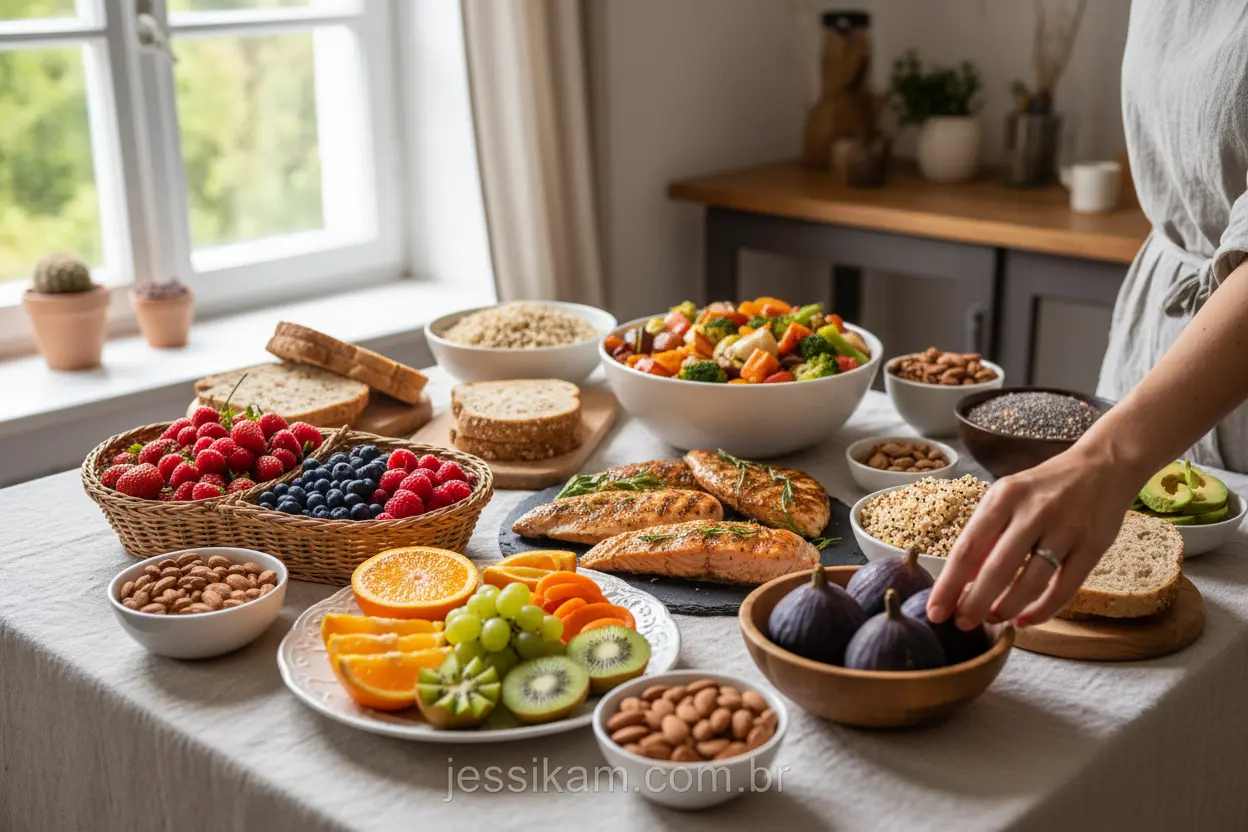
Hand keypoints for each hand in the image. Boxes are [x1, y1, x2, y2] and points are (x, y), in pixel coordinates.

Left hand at [926, 444, 1139, 629]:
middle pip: (996, 569)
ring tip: (993, 620)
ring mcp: (1065, 530)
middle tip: (962, 625)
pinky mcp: (1092, 547)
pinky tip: (1026, 620)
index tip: (935, 611)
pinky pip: (1064, 589)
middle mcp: (1033, 512)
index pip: (968, 547)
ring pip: (1030, 582)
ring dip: (1007, 609)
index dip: (949, 584)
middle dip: (974, 603)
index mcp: (1004, 497)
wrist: (1102, 466)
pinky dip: (1042, 610)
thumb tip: (962, 579)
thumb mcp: (1007, 497)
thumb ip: (985, 533)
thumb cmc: (1043, 487)